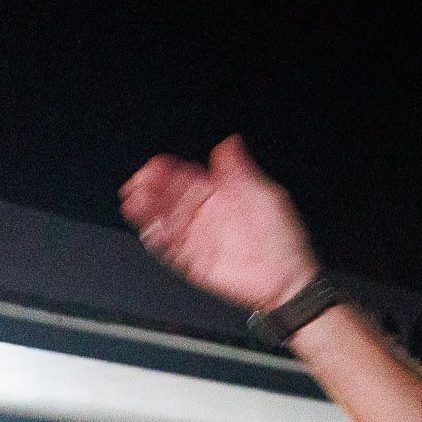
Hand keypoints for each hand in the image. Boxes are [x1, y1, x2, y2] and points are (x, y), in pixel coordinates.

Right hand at [119, 137, 320, 311]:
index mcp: (218, 194)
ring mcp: (197, 239)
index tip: (154, 167)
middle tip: (138, 185)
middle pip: (168, 197)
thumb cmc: (282, 237)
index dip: (166, 171)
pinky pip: (170, 249)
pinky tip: (148, 229)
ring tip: (135, 203)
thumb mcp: (265, 195)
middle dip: (150, 189)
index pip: (184, 177)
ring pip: (165, 221)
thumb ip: (241, 170)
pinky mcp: (194, 262)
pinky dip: (157, 239)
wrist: (287, 279)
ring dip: (148, 211)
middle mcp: (204, 214)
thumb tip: (229, 143)